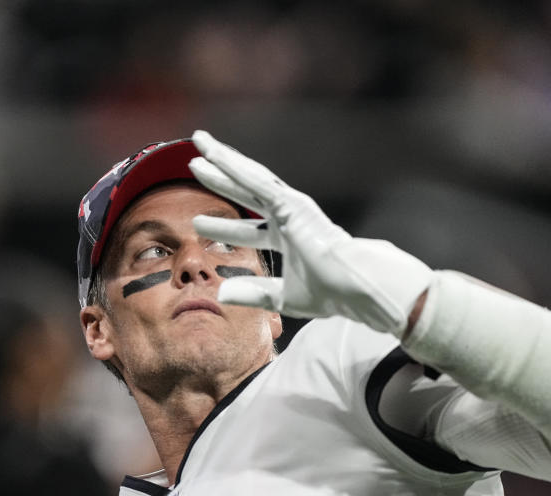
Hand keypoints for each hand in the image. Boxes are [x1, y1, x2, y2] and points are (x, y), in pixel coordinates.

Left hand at [188, 129, 431, 336]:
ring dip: (223, 160)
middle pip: (244, 193)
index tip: (198, 223)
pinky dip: (235, 166)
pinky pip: (257, 181)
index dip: (223, 226)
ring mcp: (290, 206)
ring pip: (248, 178)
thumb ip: (252, 293)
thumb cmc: (330, 293)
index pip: (248, 230)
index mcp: (287, 238)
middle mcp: (287, 217)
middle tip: (194, 165)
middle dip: (219, 179)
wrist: (356, 285)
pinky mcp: (292, 202)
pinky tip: (216, 154)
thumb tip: (221, 294)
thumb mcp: (282, 296)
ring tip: (198, 144)